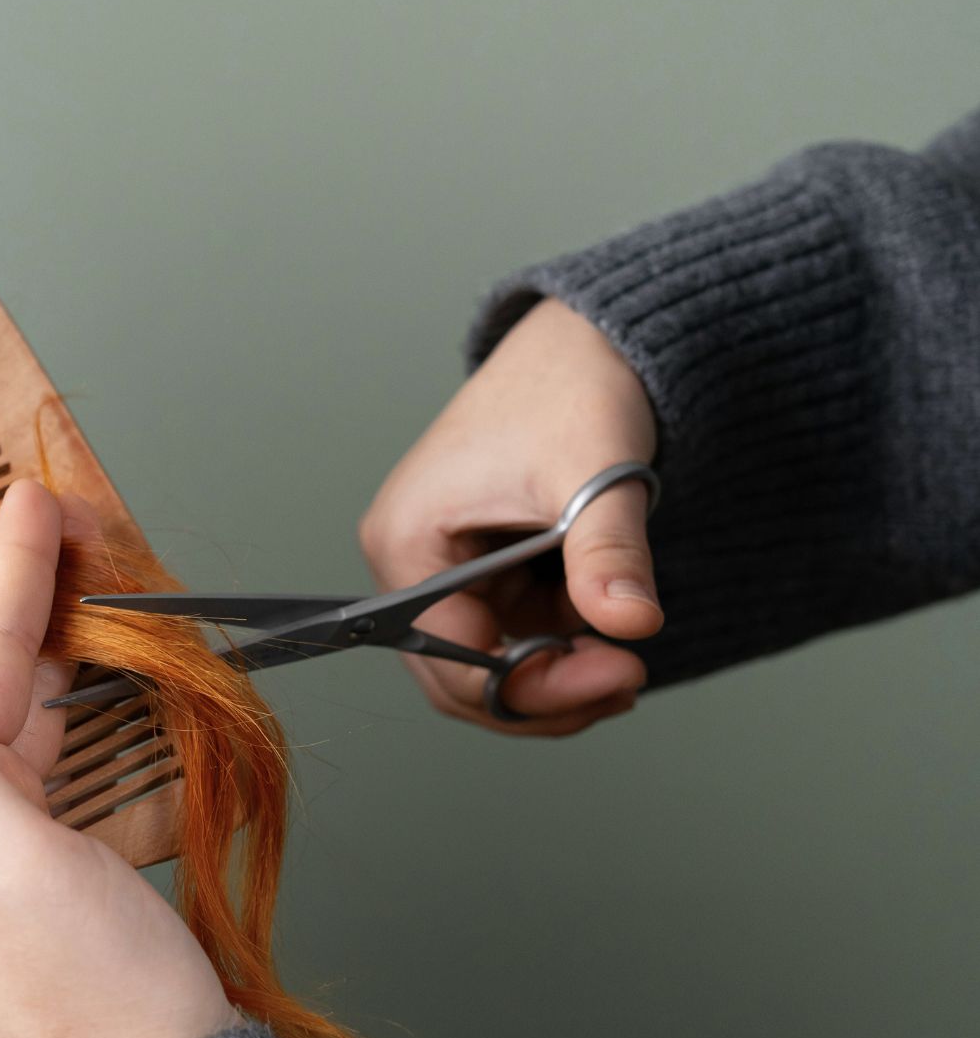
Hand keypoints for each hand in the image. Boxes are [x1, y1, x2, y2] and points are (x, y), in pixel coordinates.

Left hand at [0, 479, 235, 1037]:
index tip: (32, 497)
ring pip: (30, 714)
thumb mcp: (4, 863)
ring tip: (92, 582)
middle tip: (76, 523)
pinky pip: (63, 758)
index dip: (8, 575)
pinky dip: (85, 706)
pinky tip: (100, 685)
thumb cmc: (87, 994)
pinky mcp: (60, 870)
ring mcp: (9, 851)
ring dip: (62, 645)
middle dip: (36, 597)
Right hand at [359, 296, 661, 735]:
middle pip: (460, 678)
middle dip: (544, 693)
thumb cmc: (570, 389)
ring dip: (558, 673)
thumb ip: (607, 552)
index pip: (451, 658)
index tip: (619, 673)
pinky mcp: (481, 569)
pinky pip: (513, 635)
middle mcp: (410, 562)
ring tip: (624, 654)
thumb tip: (631, 623)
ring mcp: (444, 569)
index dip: (532, 687)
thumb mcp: (593, 474)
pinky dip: (562, 645)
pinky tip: (607, 625)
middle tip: (624, 680)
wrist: (589, 343)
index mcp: (407, 540)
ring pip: (490, 665)